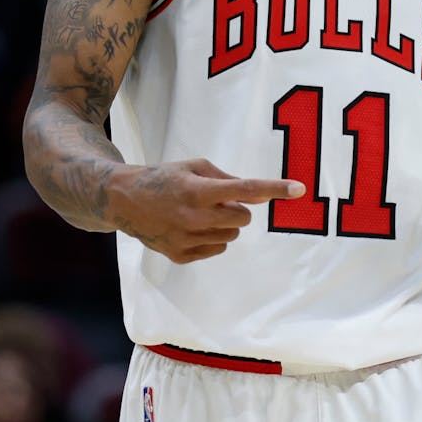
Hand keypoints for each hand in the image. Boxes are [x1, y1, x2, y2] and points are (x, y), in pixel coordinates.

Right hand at [108, 159, 303, 263]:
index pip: (246, 190)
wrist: (123, 200)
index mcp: (198, 190)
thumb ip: (229, 180)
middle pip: (243, 218)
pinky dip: (213, 238)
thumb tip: (260, 196)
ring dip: (225, 224)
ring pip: (231, 236)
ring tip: (201, 213)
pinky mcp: (179, 255)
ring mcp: (185, 238)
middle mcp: (193, 217)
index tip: (299, 189)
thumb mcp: (195, 167)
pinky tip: (193, 227)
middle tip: (218, 201)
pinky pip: (217, 249)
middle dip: (238, 209)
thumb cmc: (165, 178)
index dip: (275, 189)